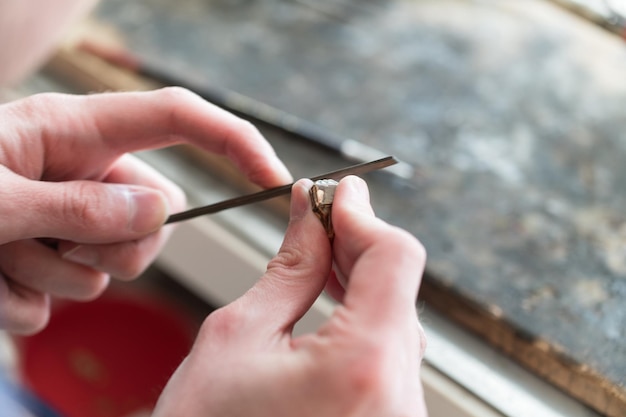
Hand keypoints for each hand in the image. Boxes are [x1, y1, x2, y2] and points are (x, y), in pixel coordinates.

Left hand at [0, 87, 290, 333]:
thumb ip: (77, 206)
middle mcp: (83, 169)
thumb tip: (157, 214)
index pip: (177, 118)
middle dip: (117, 248)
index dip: (234, 140)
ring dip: (59, 277)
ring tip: (0, 257)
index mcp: (74, 131)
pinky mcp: (53, 255)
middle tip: (50, 250)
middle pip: (158, 214)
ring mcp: (71, 215)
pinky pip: (74, 292)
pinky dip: (29, 302)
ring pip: (118, 261)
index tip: (273, 179)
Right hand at [154, 176, 427, 416]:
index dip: (364, 216)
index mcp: (363, 366)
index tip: (339, 194)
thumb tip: (310, 214)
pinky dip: (365, 320)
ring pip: (397, 320)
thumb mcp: (236, 338)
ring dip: (361, 281)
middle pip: (400, 287)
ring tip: (319, 256)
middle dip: (358, 244)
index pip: (395, 258)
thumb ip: (288, 268)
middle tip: (319, 216)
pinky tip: (333, 303)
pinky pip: (391, 356)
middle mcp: (399, 399)